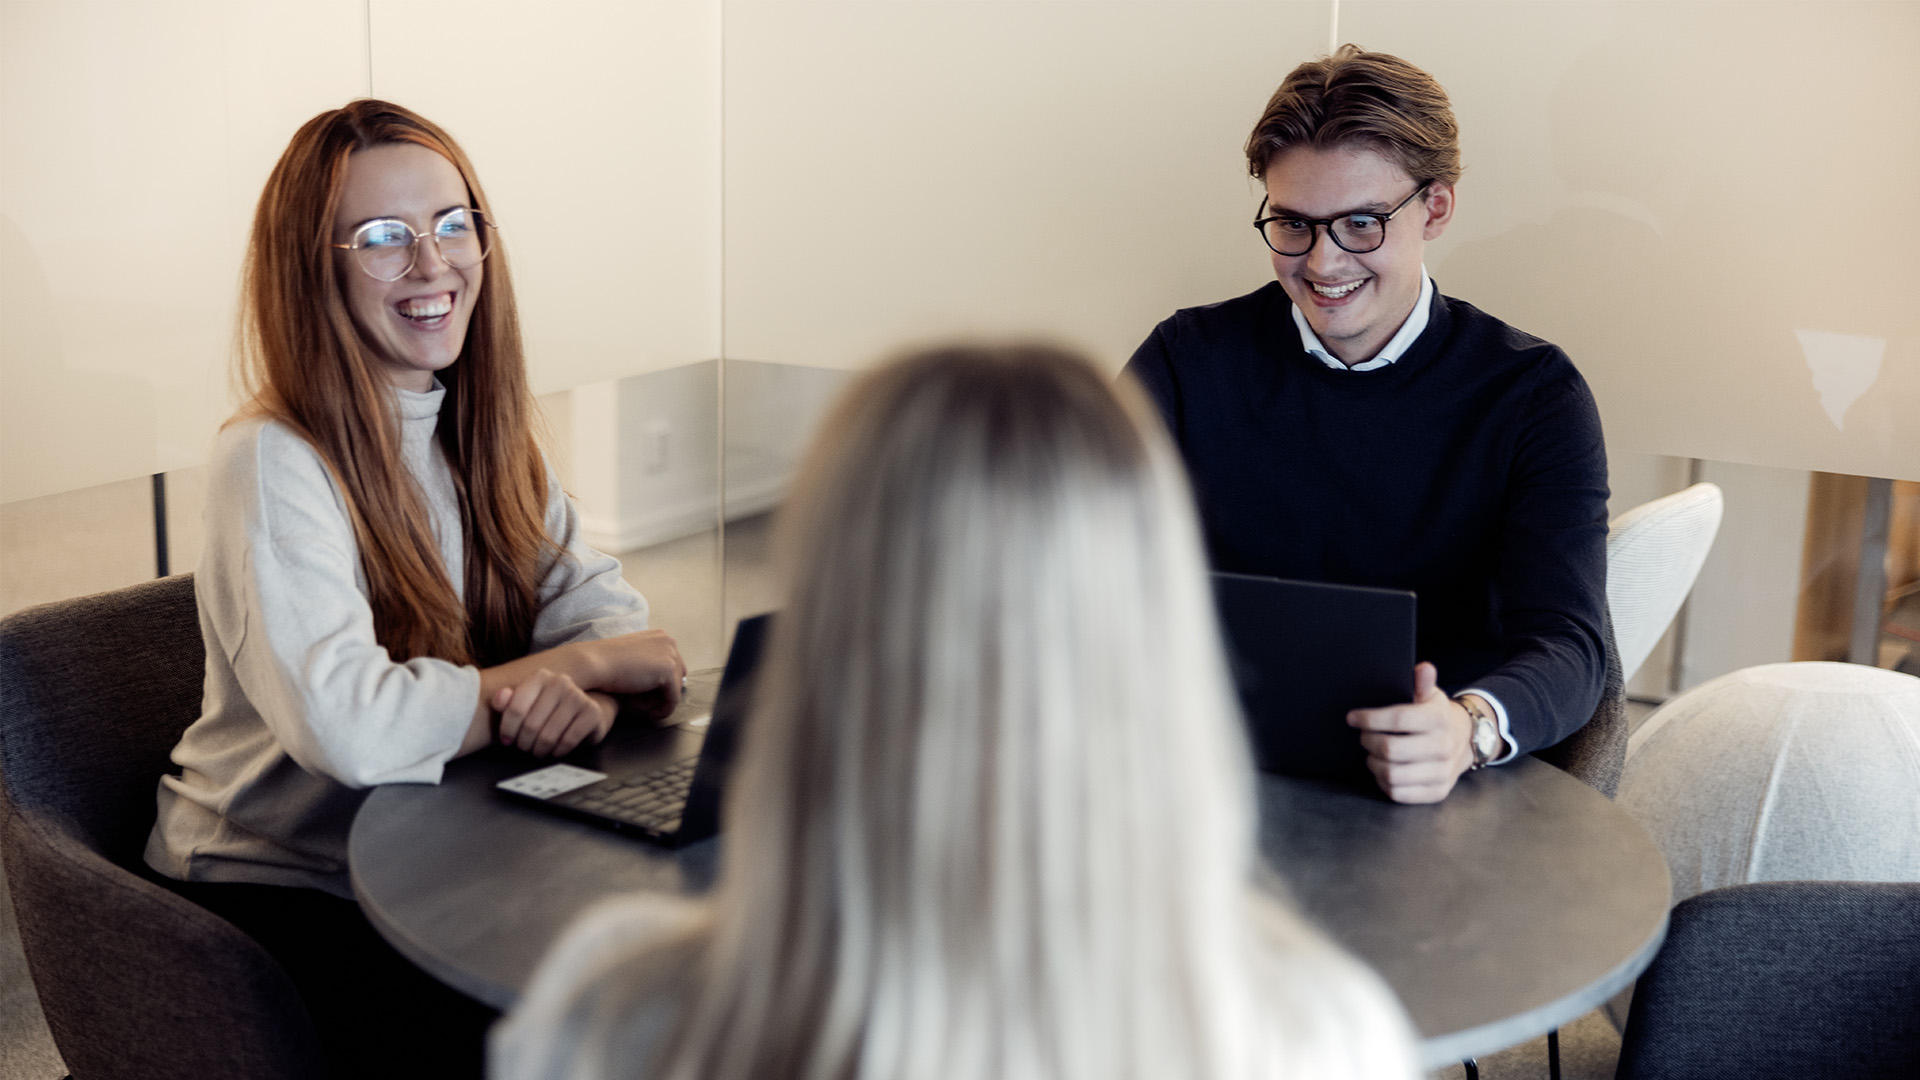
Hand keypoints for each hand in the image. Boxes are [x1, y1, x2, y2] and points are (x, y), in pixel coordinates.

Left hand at [493, 670, 617, 757]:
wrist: (582, 711)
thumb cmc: (547, 710)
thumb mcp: (525, 703)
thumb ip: (507, 701)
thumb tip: (500, 698)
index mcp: (540, 677)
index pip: (515, 708)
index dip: (508, 729)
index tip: (507, 740)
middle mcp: (560, 682)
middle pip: (531, 725)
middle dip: (524, 743)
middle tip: (525, 747)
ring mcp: (578, 696)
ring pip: (548, 735)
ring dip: (540, 749)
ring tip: (539, 750)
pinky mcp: (592, 712)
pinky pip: (568, 741)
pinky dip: (559, 751)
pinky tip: (556, 750)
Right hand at [576, 630, 686, 705]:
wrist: (591, 664)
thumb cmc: (604, 665)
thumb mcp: (631, 662)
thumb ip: (648, 670)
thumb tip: (661, 692)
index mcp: (659, 636)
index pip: (672, 666)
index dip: (659, 685)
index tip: (642, 696)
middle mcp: (668, 641)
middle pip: (677, 677)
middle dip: (661, 693)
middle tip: (641, 704)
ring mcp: (669, 653)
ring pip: (675, 689)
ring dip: (658, 701)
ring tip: (639, 707)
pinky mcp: (667, 669)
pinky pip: (672, 699)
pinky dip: (661, 710)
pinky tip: (647, 713)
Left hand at [1346, 662, 1473, 803]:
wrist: (1464, 740)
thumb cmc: (1436, 716)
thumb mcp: (1430, 695)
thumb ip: (1423, 683)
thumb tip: (1424, 668)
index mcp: (1439, 718)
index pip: (1397, 719)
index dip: (1370, 719)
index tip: (1353, 718)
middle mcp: (1443, 746)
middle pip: (1390, 749)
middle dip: (1368, 741)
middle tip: (1364, 736)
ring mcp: (1442, 772)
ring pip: (1392, 774)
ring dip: (1373, 763)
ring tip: (1372, 753)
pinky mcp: (1437, 792)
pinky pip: (1399, 793)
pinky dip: (1384, 782)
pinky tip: (1383, 769)